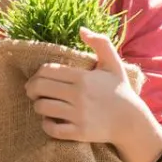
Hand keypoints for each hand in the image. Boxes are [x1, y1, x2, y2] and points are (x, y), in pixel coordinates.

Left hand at [25, 27, 145, 144]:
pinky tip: (49, 121)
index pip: (47, 70)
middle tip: (32, 91)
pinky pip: (51, 129)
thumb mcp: (113, 63)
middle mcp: (78, 95)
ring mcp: (78, 115)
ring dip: (37, 106)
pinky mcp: (79, 132)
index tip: (37, 78)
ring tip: (41, 105)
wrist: (131, 120)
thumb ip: (100, 43)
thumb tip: (82, 29)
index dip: (37, 73)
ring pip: (42, 107)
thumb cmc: (120, 90)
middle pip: (39, 87)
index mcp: (82, 77)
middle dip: (30, 88)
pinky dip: (46, 125)